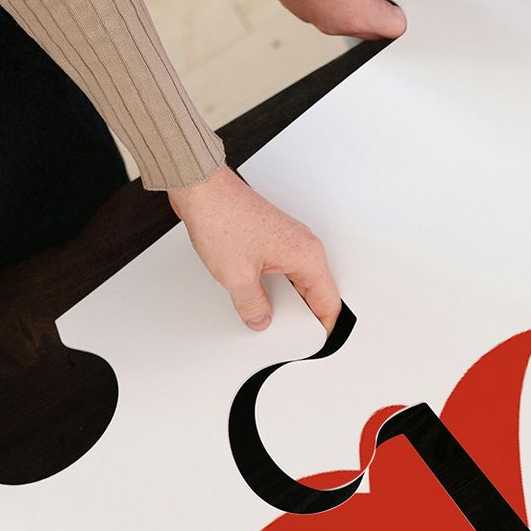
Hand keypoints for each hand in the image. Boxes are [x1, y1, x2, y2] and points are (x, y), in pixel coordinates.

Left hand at [168, 165, 341, 331]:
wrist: (201, 189)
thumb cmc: (222, 217)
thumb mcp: (237, 277)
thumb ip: (252, 306)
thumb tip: (259, 318)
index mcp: (307, 255)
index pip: (329, 303)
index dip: (322, 327)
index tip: (312, 341)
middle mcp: (303, 246)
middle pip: (315, 293)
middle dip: (299, 315)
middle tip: (283, 328)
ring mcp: (288, 240)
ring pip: (296, 281)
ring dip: (283, 298)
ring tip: (262, 309)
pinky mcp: (272, 238)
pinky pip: (282, 269)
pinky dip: (272, 284)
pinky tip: (253, 291)